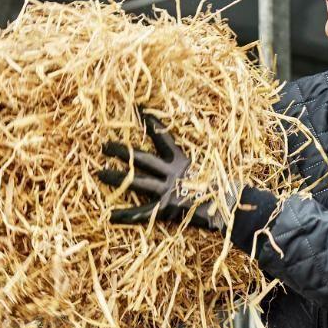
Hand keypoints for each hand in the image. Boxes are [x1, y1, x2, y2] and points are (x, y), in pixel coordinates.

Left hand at [99, 112, 221, 228]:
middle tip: (104, 146)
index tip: (139, 110)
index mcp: (182, 161)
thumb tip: (190, 157)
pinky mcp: (166, 209)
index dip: (153, 125)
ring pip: (137, 182)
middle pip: (143, 158)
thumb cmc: (219, 189)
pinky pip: (143, 213)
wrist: (228, 208)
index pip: (165, 138)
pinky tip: (110, 216)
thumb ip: (191, 165)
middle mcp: (173, 173)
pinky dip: (126, 215)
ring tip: (99, 174)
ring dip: (117, 178)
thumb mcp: (208, 170)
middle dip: (122, 151)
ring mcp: (168, 191)